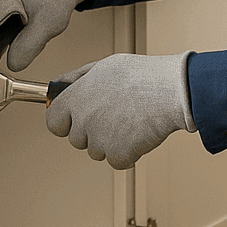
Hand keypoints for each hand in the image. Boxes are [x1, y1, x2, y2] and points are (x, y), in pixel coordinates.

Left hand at [47, 52, 194, 168]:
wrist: (172, 92)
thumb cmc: (141, 76)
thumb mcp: (103, 66)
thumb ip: (75, 78)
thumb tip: (57, 86)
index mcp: (75, 99)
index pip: (53, 123)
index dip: (65, 122)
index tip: (76, 119)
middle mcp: (83, 122)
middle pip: (77, 140)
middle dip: (92, 132)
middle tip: (114, 115)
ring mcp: (100, 141)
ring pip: (97, 151)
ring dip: (110, 142)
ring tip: (129, 121)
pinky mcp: (118, 155)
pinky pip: (117, 161)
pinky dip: (128, 153)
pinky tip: (138, 133)